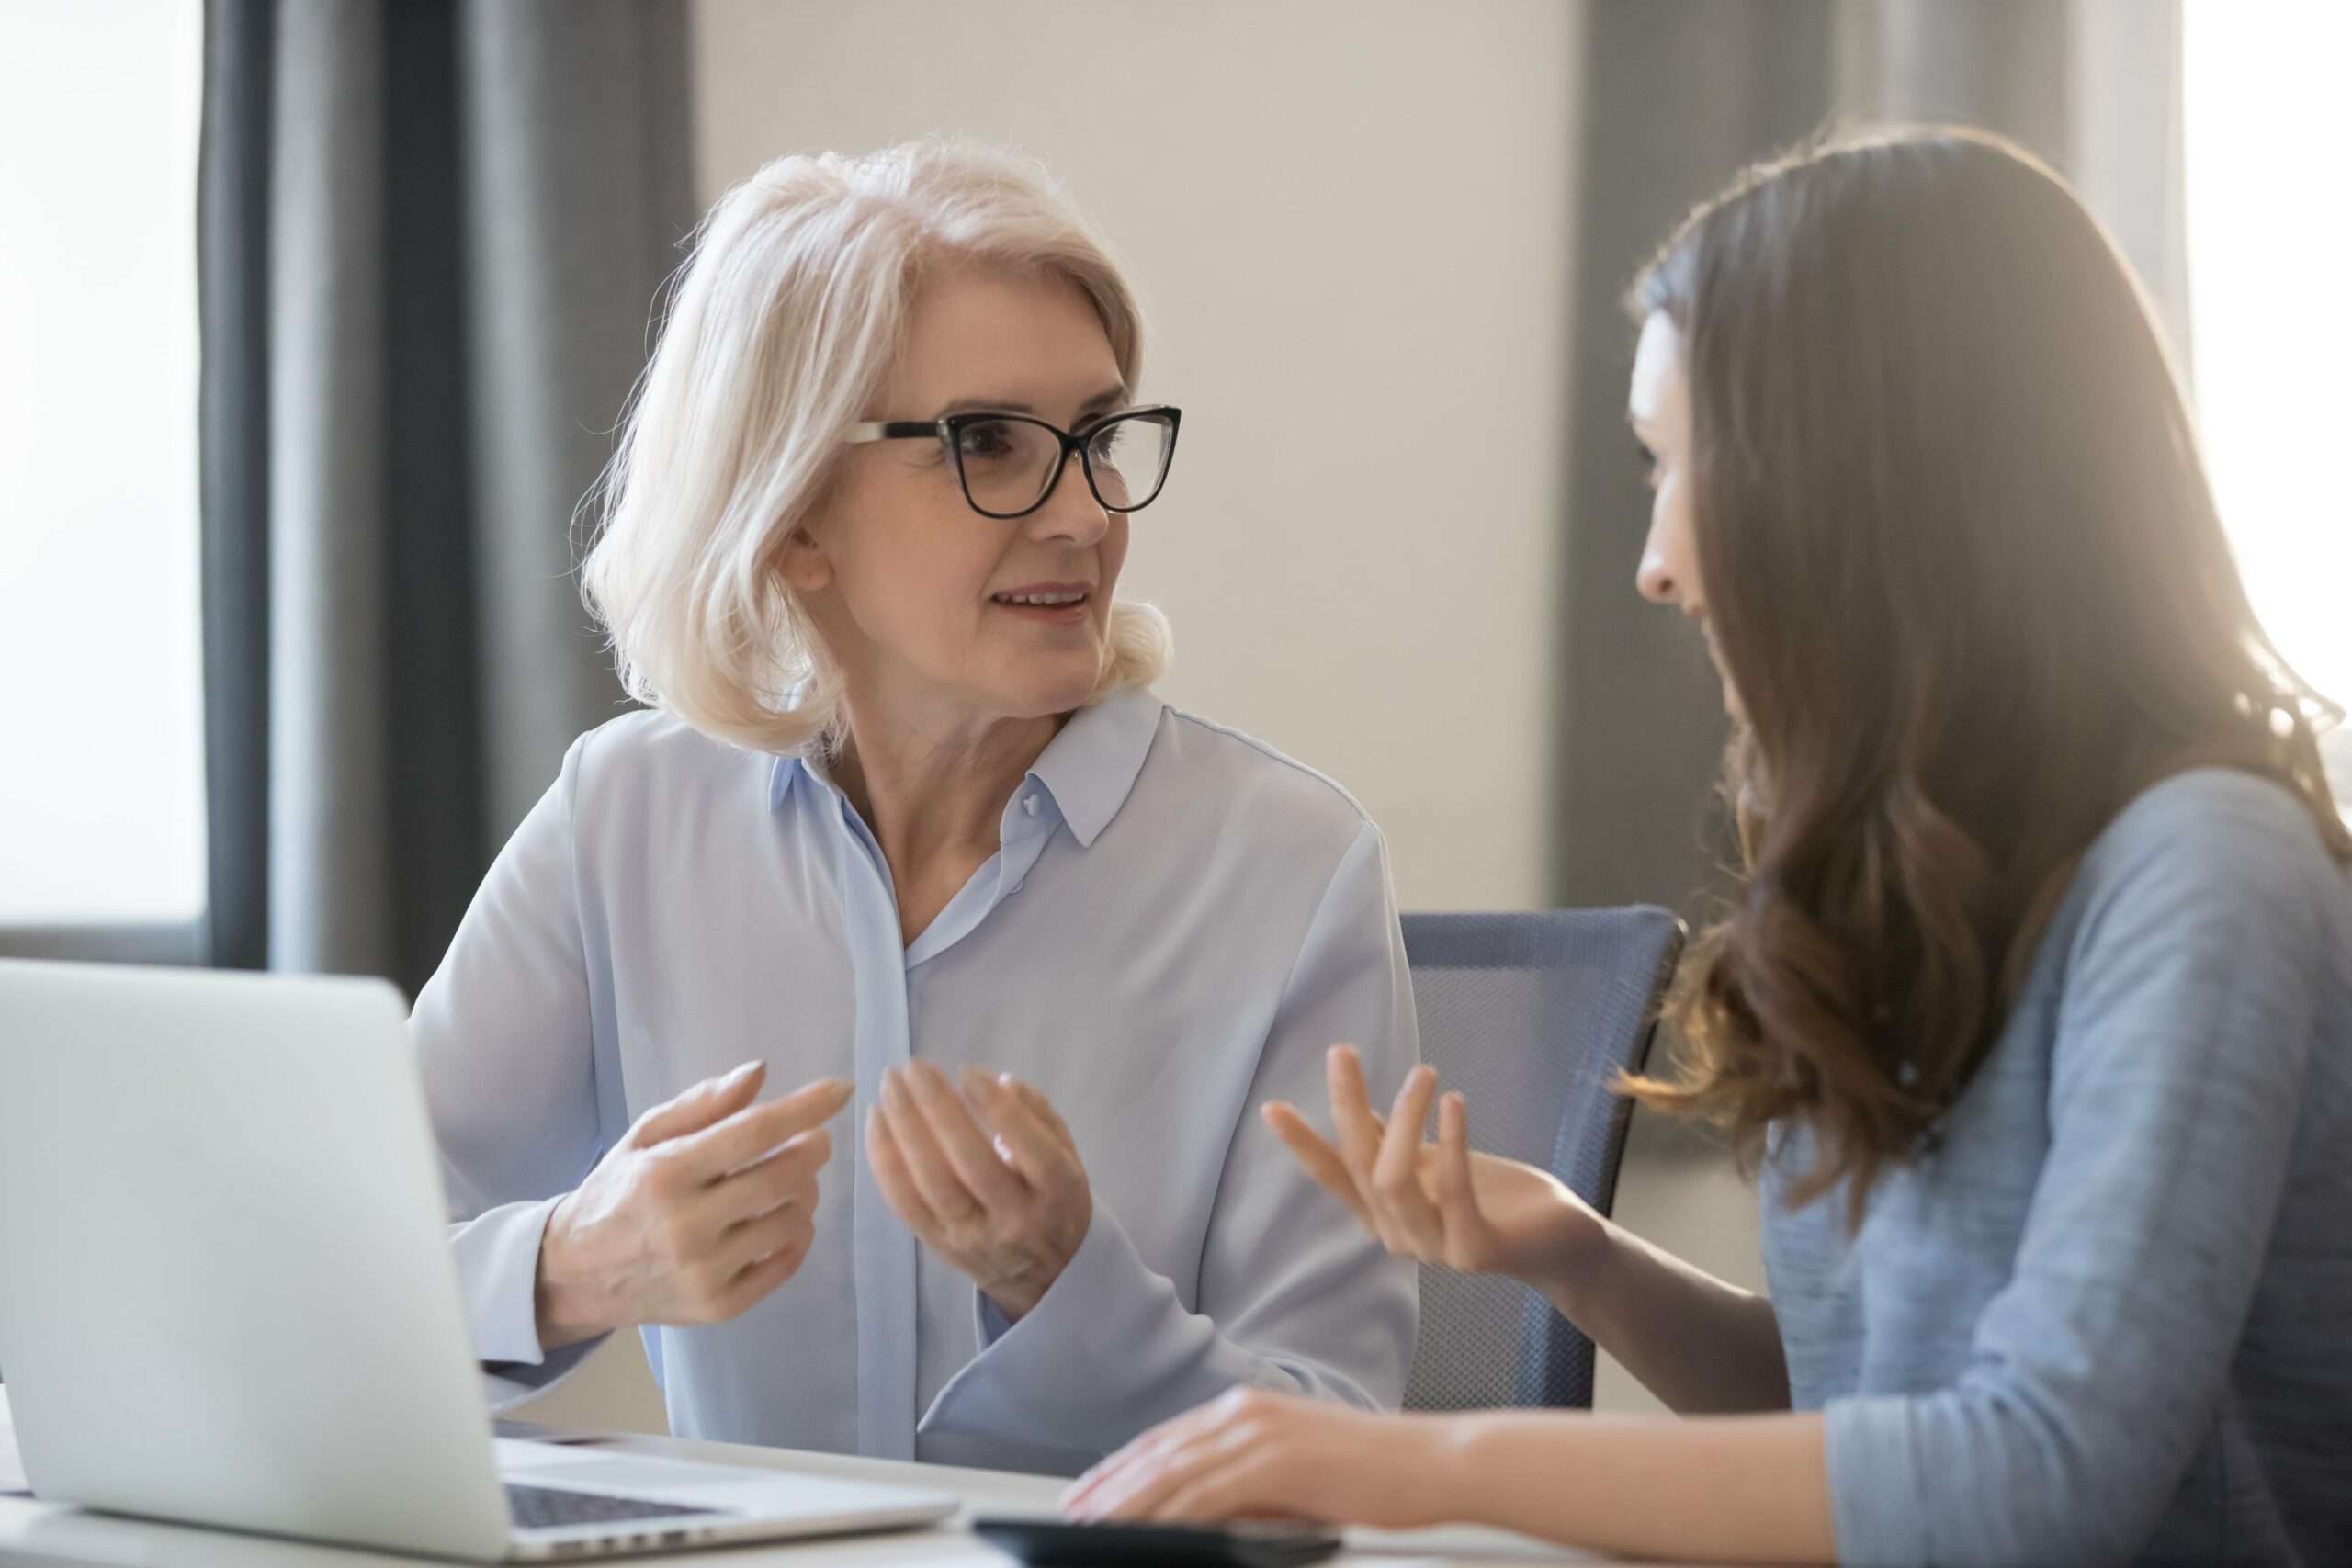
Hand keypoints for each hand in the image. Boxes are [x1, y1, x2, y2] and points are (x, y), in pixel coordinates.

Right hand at [535, 1062, 850, 1349]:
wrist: (575, 1274)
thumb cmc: (617, 1192)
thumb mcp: (644, 1137)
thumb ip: (702, 1104)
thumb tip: (759, 1073)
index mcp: (666, 1173)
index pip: (753, 1133)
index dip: (805, 1108)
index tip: (840, 1090)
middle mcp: (685, 1224)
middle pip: (783, 1177)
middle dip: (812, 1149)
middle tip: (814, 1141)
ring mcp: (704, 1271)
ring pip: (792, 1220)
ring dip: (805, 1193)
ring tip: (790, 1182)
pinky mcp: (717, 1306)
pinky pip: (785, 1265)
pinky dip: (797, 1236)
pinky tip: (783, 1219)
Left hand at [865, 1061, 1090, 1321]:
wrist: (1044, 1278)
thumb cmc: (1055, 1200)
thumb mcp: (1068, 1155)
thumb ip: (1039, 1116)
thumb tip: (1001, 1083)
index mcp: (1056, 1190)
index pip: (1026, 1146)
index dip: (995, 1109)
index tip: (967, 1071)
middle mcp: (1014, 1218)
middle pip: (971, 1163)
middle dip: (938, 1110)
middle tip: (914, 1068)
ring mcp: (973, 1236)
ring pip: (932, 1184)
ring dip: (904, 1131)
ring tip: (890, 1087)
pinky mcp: (939, 1246)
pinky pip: (905, 1204)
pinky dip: (885, 1162)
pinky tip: (876, 1123)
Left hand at [1063, 1387, 1456, 1528]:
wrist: (1436, 1464)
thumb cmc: (1379, 1476)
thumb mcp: (1298, 1475)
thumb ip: (1248, 1486)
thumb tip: (1203, 1515)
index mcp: (1250, 1408)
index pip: (1168, 1441)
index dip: (1122, 1468)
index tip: (1089, 1493)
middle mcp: (1246, 1411)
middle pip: (1157, 1453)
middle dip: (1108, 1486)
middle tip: (1071, 1514)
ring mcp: (1259, 1432)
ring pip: (1170, 1473)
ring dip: (1123, 1504)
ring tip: (1089, 1528)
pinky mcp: (1274, 1460)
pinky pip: (1203, 1493)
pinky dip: (1166, 1514)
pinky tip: (1142, 1532)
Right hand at [1261, 1046, 1603, 1289]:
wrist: (1559, 1240)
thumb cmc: (1494, 1196)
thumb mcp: (1434, 1163)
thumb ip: (1395, 1145)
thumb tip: (1356, 1107)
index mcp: (1384, 1215)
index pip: (1333, 1177)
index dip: (1302, 1144)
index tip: (1272, 1106)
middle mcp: (1399, 1236)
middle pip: (1360, 1166)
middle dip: (1346, 1107)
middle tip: (1341, 1052)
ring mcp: (1434, 1248)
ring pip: (1394, 1180)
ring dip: (1405, 1118)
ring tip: (1422, 1072)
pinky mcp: (1475, 1251)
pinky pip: (1453, 1191)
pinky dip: (1449, 1142)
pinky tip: (1453, 1101)